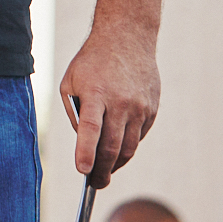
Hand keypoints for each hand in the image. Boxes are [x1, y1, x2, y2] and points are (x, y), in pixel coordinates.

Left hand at [59, 20, 161, 186]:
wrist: (127, 38)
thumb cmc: (92, 61)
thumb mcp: (71, 81)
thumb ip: (75, 112)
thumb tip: (84, 142)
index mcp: (95, 93)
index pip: (91, 129)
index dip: (86, 153)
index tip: (82, 171)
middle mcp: (120, 102)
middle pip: (111, 146)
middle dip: (102, 170)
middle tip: (94, 184)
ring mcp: (139, 107)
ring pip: (128, 147)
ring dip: (115, 163)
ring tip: (104, 171)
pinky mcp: (151, 110)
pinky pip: (138, 137)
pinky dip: (127, 147)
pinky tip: (117, 149)